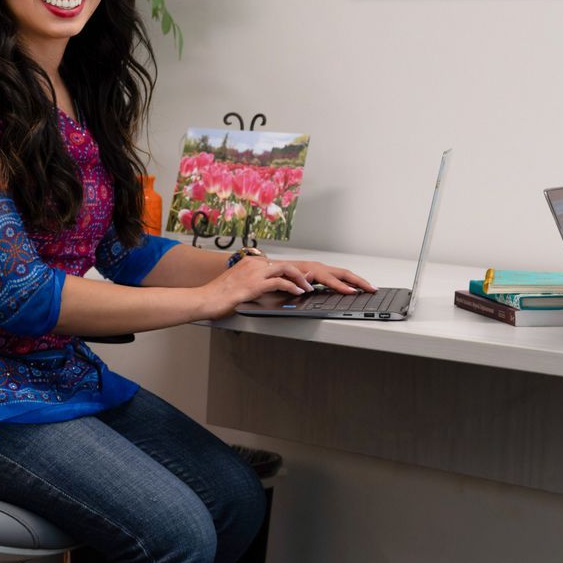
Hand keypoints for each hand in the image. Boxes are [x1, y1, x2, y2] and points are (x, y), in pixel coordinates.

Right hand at [198, 255, 366, 317]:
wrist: (202, 299)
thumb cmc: (225, 298)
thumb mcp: (253, 290)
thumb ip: (273, 287)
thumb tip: (294, 291)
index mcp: (266, 264)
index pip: (306, 267)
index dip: (331, 275)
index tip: (351, 284)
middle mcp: (264, 263)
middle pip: (310, 266)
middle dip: (338, 276)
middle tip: (359, 286)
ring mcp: (258, 271)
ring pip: (295, 269)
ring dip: (318, 281)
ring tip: (336, 290)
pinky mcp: (252, 283)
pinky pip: (277, 281)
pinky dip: (292, 286)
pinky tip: (303, 292)